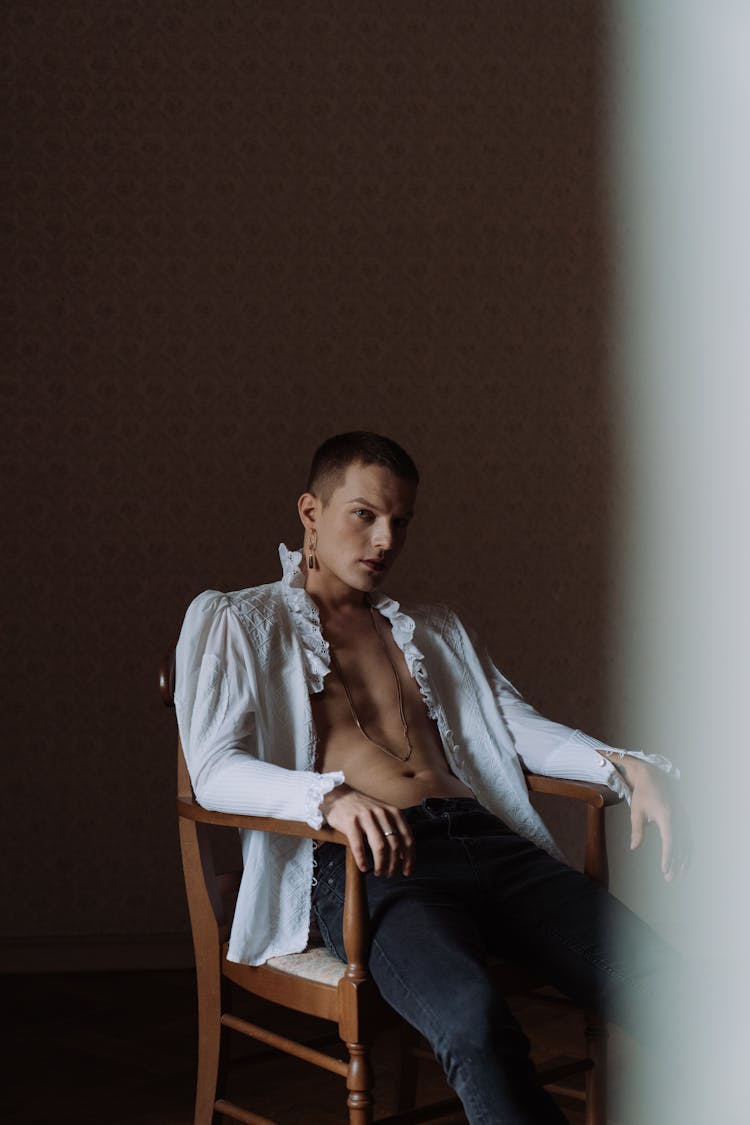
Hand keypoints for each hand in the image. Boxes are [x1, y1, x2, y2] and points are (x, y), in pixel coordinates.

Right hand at [319, 784, 414, 877]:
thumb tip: (404, 855)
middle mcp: (382, 813)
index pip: (407, 838)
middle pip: (394, 845)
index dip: (409, 858)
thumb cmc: (364, 809)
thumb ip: (394, 829)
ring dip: (381, 864)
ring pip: (380, 847)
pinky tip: (364, 867)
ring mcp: (366, 817)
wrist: (340, 796)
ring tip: (378, 872)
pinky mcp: (351, 822)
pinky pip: (359, 846)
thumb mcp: (384, 814)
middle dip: (394, 864)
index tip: (408, 871)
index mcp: (394, 812)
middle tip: (390, 874)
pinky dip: (362, 860)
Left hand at [610, 756, 690, 881]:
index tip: (665, 869)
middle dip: (677, 862)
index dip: (669, 856)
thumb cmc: (642, 794)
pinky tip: (683, 860)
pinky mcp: (684, 817)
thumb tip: (634, 847)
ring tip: (678, 873)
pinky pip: (688, 836)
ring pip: (687, 842)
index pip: (670, 840)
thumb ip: (637, 830)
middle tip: (670, 878)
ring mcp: (683, 816)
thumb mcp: (636, 811)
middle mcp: (678, 817)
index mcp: (666, 815)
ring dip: (684, 858)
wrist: (652, 776)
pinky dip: (687, 849)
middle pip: (681, 845)